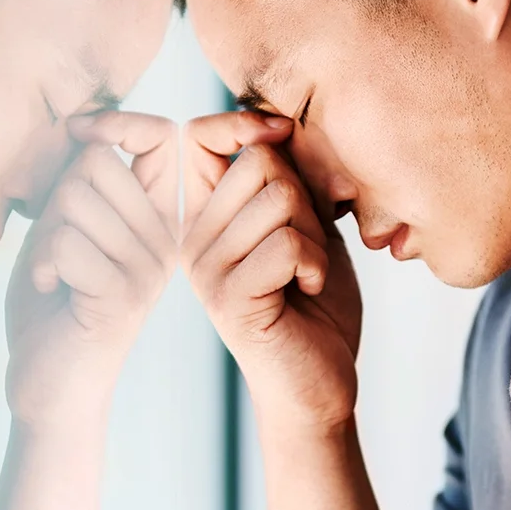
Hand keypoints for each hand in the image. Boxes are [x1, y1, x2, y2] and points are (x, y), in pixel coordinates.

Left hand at [4, 110, 178, 431]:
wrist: (50, 386)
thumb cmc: (52, 304)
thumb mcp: (64, 228)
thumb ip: (78, 184)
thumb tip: (82, 128)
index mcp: (158, 218)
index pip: (161, 138)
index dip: (117, 122)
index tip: (79, 136)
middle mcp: (165, 240)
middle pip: (97, 165)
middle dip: (54, 199)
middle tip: (55, 248)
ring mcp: (149, 269)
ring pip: (75, 199)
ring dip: (45, 237)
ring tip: (55, 275)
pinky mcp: (123, 297)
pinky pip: (65, 243)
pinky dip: (42, 265)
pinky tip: (52, 292)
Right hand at [182, 111, 361, 434]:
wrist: (318, 386)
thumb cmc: (316, 306)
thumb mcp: (309, 227)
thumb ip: (292, 179)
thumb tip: (284, 124)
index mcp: (205, 216)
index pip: (198, 136)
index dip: (243, 124)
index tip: (284, 138)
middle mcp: (192, 238)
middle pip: (259, 163)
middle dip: (306, 199)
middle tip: (309, 248)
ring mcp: (206, 269)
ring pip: (279, 200)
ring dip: (315, 237)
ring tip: (307, 273)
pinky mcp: (229, 298)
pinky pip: (287, 244)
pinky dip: (316, 264)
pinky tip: (309, 290)